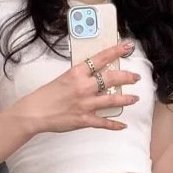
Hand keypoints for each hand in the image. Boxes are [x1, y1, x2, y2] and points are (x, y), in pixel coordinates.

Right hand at [5, 39, 140, 136]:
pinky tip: (123, 125)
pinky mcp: (84, 120)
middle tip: (135, 77)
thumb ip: (80, 76)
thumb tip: (94, 74)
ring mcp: (85, 104)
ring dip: (125, 99)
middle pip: (110, 79)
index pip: (100, 59)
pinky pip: (103, 122)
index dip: (116, 51)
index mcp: (77, 72)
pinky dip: (114, 125)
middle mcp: (83, 87)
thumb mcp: (64, 78)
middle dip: (126, 77)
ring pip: (111, 100)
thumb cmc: (48, 95)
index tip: (127, 47)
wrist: (36, 112)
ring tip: (135, 98)